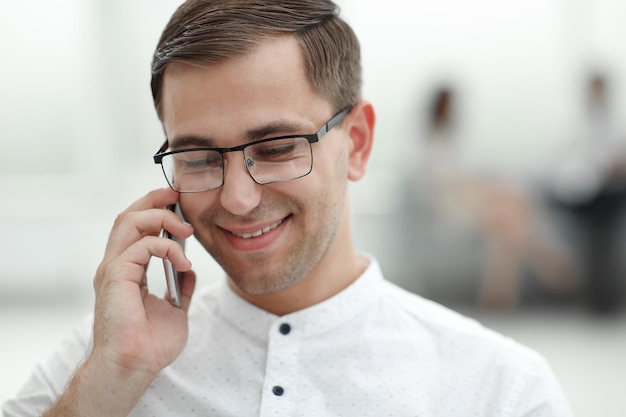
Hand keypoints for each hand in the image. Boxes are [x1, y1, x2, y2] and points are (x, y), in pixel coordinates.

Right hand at [45, 188, 196, 416]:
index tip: (178, 202)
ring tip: (185, 228)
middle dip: (153, 200)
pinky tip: (182, 261)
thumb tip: (189, 271)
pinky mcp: (116, 276)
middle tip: (178, 196)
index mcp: (126, 270)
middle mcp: (116, 265)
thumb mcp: (174, 309)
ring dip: (160, 218)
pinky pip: (142, 246)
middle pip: (127, 216)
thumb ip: (180, 288)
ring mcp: (113, 269)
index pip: (134, 227)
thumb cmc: (150, 344)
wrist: (136, 365)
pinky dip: (167, 247)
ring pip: (128, 222)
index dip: (154, 209)